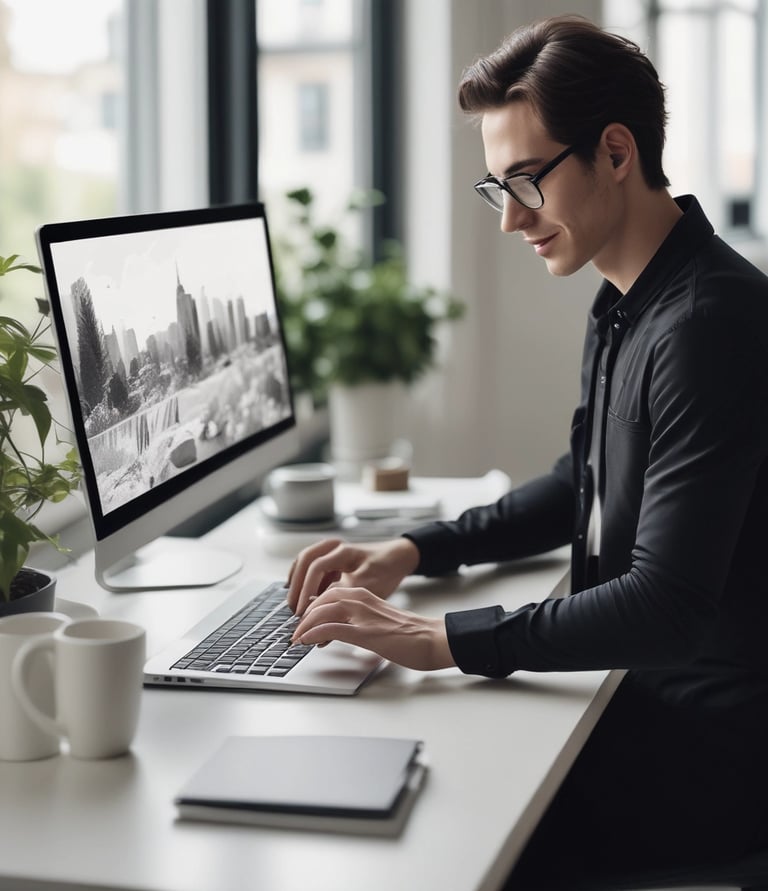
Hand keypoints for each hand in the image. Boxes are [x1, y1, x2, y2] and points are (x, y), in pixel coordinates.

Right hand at [286, 537, 420, 615]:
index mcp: (344, 551)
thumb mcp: (368, 588)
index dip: (306, 590)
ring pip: (305, 563)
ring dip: (297, 582)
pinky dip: (304, 581)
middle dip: (296, 586)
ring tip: (295, 605)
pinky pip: (311, 567)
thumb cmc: (386, 570)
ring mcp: (331, 551)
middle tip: (293, 609)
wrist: (398, 557)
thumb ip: (344, 606)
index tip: (302, 610)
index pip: (316, 567)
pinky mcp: (332, 559)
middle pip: (304, 560)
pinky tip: (304, 597)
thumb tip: (324, 631)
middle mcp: (334, 547)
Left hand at [291, 586, 454, 670]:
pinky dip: (314, 634)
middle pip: (321, 599)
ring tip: (296, 638)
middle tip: (295, 631)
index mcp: (365, 595)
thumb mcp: (379, 620)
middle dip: (304, 615)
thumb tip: (343, 630)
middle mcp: (361, 600)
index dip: (312, 607)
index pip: (329, 594)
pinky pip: (332, 628)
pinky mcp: (366, 633)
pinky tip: (306, 641)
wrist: (433, 639)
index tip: (303, 621)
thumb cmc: (412, 634)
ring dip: (304, 624)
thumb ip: (361, 620)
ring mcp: (363, 615)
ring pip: (322, 611)